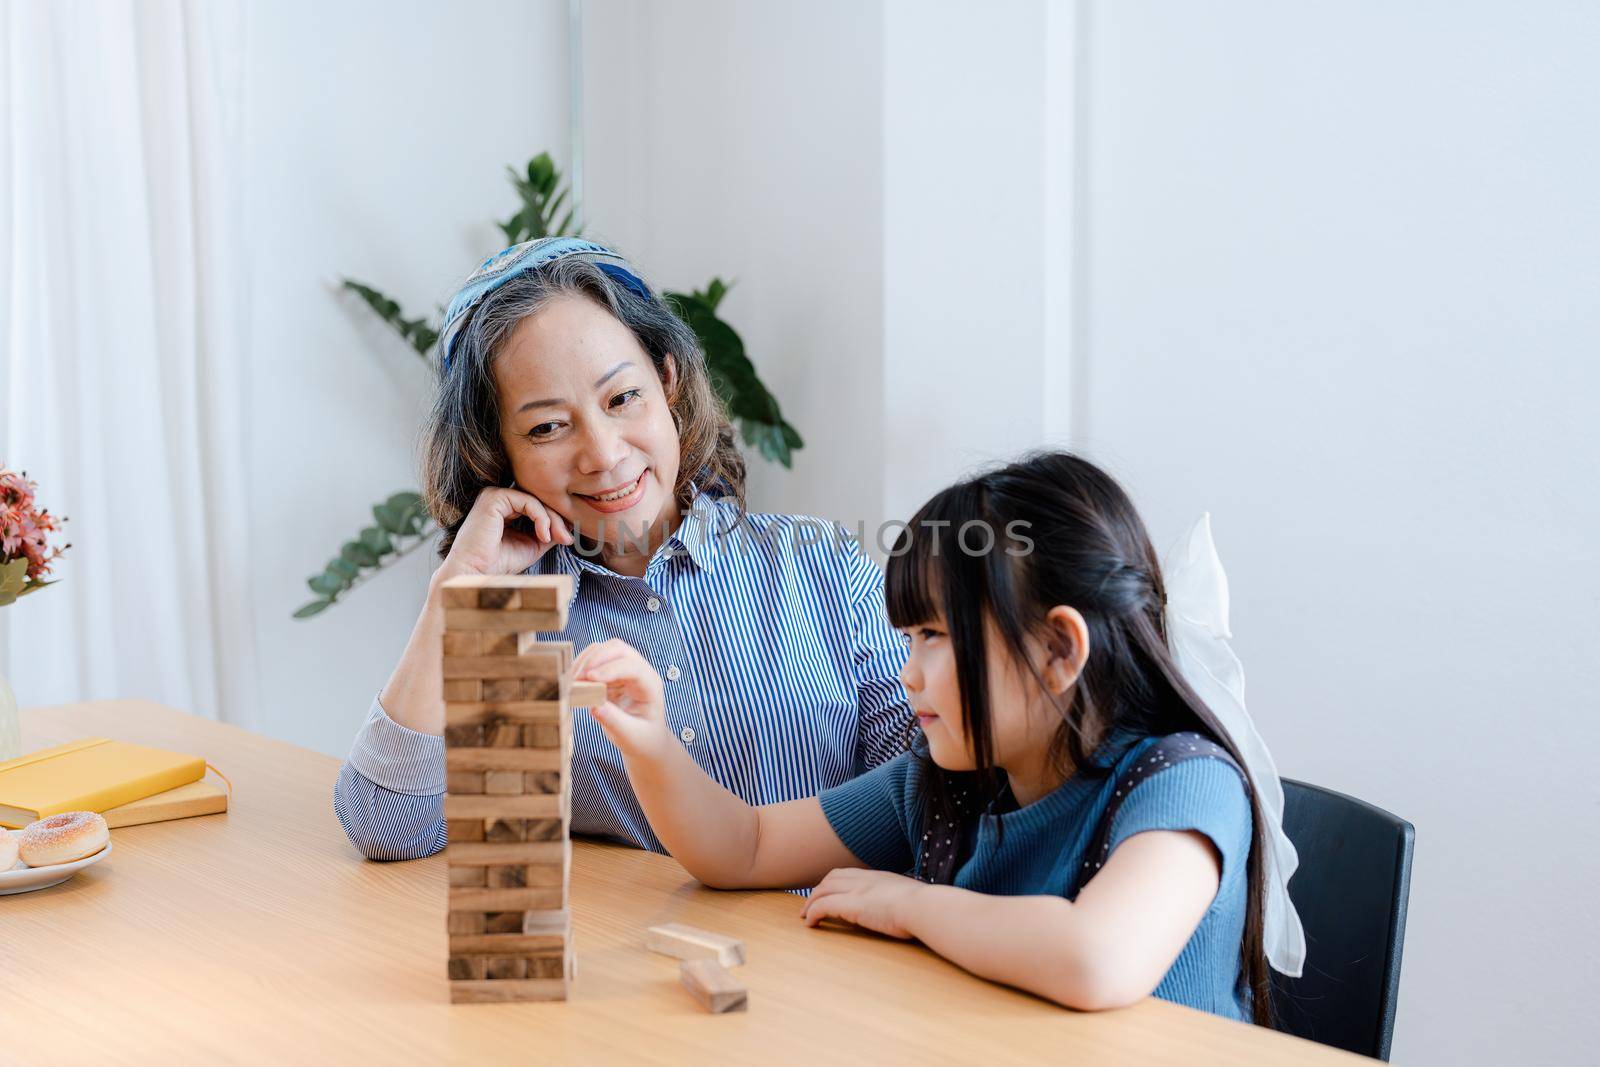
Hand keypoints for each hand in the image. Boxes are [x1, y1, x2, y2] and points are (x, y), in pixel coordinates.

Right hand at [433, 486, 573, 589]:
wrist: (476, 574)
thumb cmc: (499, 563)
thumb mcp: (532, 545)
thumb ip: (548, 531)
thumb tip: (569, 525)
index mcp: (504, 507)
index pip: (537, 506)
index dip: (555, 520)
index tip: (567, 539)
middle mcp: (499, 498)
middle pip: (538, 501)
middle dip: (557, 520)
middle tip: (567, 539)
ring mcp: (495, 495)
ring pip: (535, 500)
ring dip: (552, 519)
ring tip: (555, 539)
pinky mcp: (494, 498)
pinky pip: (528, 501)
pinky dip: (541, 518)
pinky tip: (543, 535)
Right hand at [572, 639, 669, 758]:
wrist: (644, 740)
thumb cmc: (642, 738)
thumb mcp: (630, 735)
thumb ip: (614, 720)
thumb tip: (594, 705)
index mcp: (650, 685)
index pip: (633, 667)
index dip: (611, 669)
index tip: (590, 678)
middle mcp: (639, 672)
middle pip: (618, 649)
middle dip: (596, 658)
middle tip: (577, 678)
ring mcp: (625, 669)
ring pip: (604, 650)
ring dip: (586, 660)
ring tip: (572, 680)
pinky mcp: (611, 673)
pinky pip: (595, 660)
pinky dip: (582, 666)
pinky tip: (573, 680)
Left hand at [801, 868, 928, 939]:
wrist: (923, 906)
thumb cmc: (925, 906)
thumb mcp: (912, 897)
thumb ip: (903, 899)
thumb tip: (908, 908)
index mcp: (879, 877)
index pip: (848, 874)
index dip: (834, 882)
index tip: (828, 892)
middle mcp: (864, 880)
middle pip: (831, 878)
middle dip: (818, 890)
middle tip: (810, 904)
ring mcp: (856, 891)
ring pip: (823, 890)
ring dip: (811, 902)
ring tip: (805, 915)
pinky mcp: (851, 905)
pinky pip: (823, 906)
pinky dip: (813, 913)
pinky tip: (810, 923)